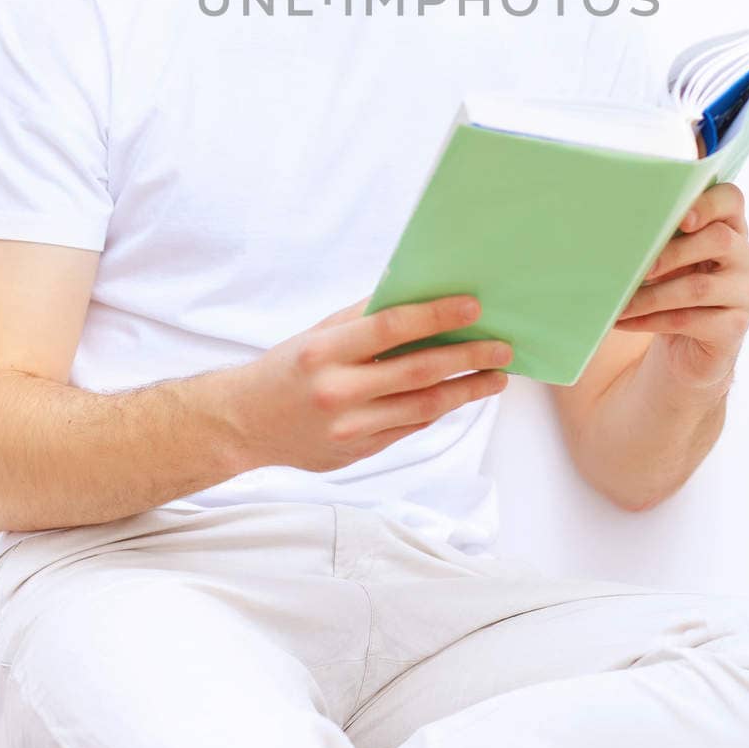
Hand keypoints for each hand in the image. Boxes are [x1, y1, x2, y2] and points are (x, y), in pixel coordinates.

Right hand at [241, 295, 512, 472]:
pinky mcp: (359, 452)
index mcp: (325, 351)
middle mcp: (338, 392)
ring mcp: (350, 428)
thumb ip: (364, 318)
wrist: (246, 423)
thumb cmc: (289, 367)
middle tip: (502, 347)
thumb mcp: (318, 333)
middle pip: (418, 372)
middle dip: (467, 358)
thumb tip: (420, 295)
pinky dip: (440, 410)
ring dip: (466, 391)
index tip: (473, 307)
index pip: (391, 328)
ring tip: (496, 376)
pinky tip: (460, 395)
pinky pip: (410, 427)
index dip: (435, 315)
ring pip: (423, 407)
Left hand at [612, 182, 748, 390]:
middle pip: (718, 240)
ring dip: (650, 296)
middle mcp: (747, 256)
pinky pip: (690, 320)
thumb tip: (620, 229)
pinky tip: (624, 321)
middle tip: (635, 266)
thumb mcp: (671, 257)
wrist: (689, 348)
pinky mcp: (736, 327)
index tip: (680, 217)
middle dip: (671, 252)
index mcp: (731, 227)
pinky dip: (651, 320)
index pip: (731, 199)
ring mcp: (746, 293)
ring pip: (698, 287)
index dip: (708, 203)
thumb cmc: (674, 288)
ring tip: (619, 302)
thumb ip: (662, 236)